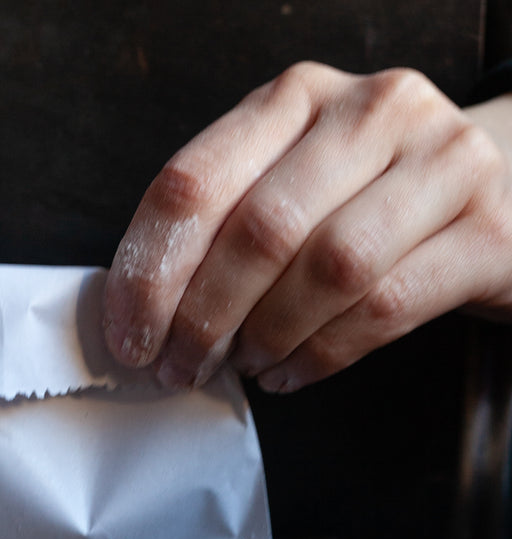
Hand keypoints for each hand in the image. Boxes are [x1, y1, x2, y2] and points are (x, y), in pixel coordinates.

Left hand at [103, 62, 511, 392]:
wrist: (488, 197)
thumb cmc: (360, 203)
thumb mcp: (282, 189)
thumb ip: (219, 231)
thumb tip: (142, 319)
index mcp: (295, 98)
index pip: (193, 182)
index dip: (148, 272)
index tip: (128, 337)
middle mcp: (372, 112)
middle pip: (259, 229)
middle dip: (202, 319)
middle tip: (179, 368)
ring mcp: (443, 162)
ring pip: (327, 267)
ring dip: (265, 336)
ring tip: (242, 367)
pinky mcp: (490, 230)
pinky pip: (385, 308)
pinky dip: (320, 355)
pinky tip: (288, 373)